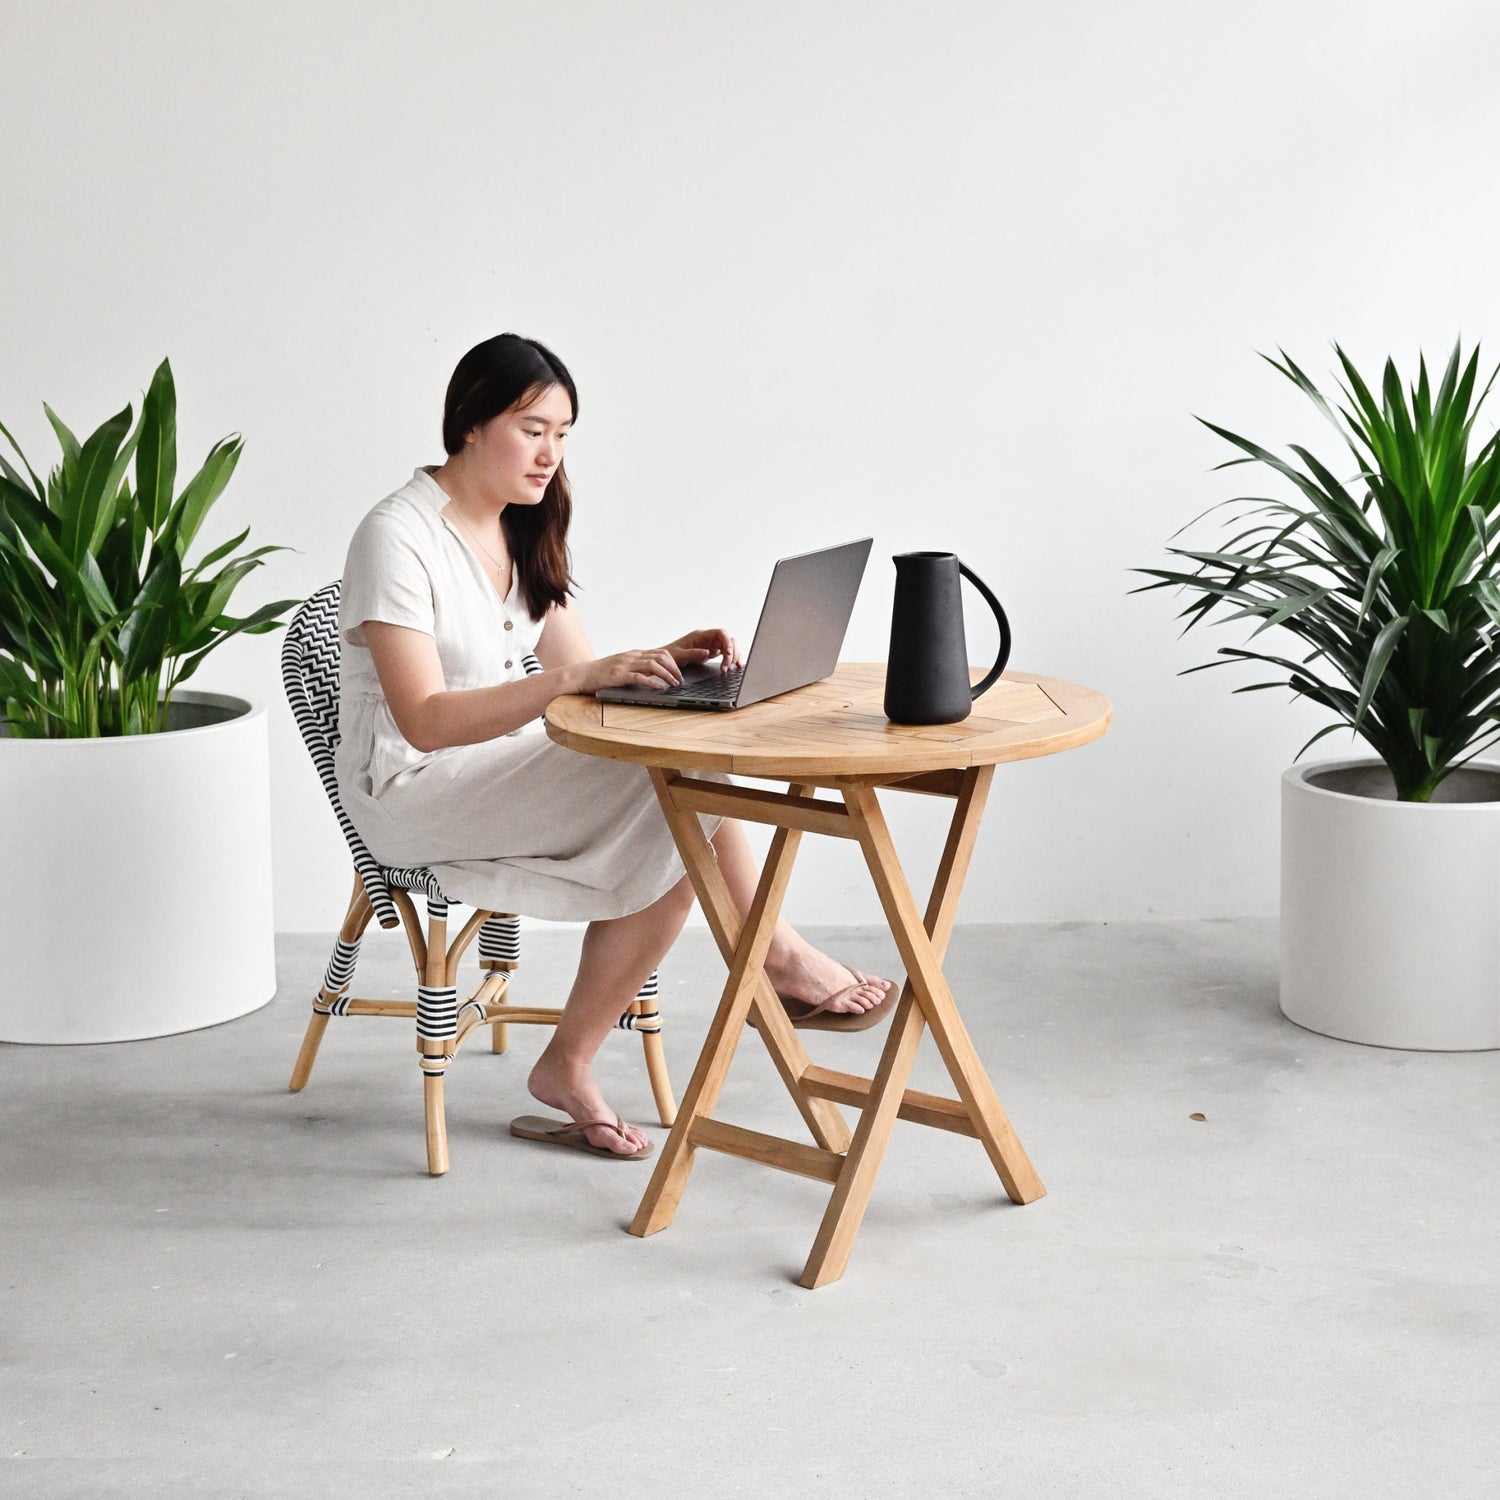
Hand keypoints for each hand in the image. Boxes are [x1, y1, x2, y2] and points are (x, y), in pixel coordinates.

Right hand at [572, 647, 686, 694]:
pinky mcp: (618, 675)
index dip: (674, 662)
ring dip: (667, 674)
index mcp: (634, 654)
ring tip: (674, 684)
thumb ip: (637, 668)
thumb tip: (655, 676)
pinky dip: (652, 682)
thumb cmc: (601, 674)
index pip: (660, 653)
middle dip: (674, 668)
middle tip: (681, 680)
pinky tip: (660, 688)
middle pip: (660, 657)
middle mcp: (631, 656)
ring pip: (652, 665)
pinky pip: (639, 677)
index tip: (680, 673)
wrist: (581, 675)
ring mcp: (624, 665)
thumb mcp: (622, 667)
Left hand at [666, 627, 739, 671]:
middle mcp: (708, 638)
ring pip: (730, 647)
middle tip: (727, 668)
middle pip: (729, 640)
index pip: (720, 632)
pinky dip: (732, 660)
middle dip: (732, 653)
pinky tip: (735, 667)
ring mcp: (711, 645)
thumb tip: (707, 652)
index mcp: (700, 635)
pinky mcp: (712, 652)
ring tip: (728, 670)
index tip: (728, 654)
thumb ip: (693, 653)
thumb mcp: (679, 655)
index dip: (727, 641)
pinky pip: (726, 654)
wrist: (665, 660)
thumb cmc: (670, 655)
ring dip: (733, 658)